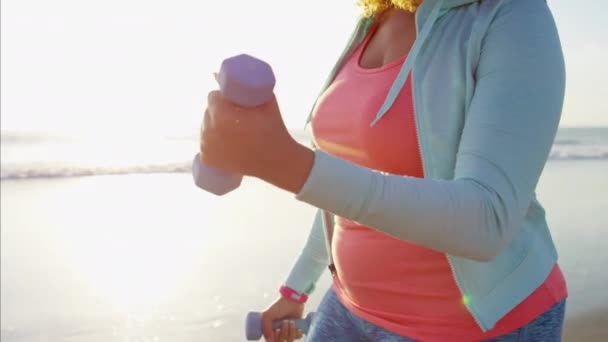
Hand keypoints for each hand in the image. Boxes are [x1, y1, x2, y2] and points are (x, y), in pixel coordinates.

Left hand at [200, 90, 314, 192]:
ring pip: (205, 128)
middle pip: (208, 113)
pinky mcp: (207, 159)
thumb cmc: (273, 129)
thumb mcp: (266, 102)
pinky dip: (211, 143)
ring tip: (232, 132)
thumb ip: (248, 86)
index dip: (223, 99)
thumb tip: (218, 74)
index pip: (213, 98)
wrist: (277, 161)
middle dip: (218, 113)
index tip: (233, 103)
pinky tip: (223, 144)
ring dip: (214, 127)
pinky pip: (205, 144)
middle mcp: (209, 130)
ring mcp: (207, 146)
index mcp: (221, 114)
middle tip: (235, 118)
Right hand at [261, 297, 304, 341]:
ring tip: (291, 321)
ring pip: (289, 340)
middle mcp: (278, 333)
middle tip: (284, 322)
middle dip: (283, 333)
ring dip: (291, 331)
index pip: (271, 341)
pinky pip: (297, 337)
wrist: (292, 301)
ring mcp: (288, 332)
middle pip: (281, 341)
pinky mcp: (296, 330)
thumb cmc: (279, 307)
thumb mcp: (267, 316)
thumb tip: (269, 340)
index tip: (276, 331)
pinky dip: (297, 331)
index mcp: (270, 330)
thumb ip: (265, 328)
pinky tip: (296, 324)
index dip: (274, 338)